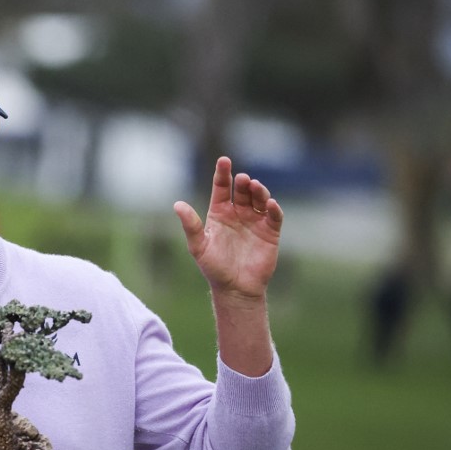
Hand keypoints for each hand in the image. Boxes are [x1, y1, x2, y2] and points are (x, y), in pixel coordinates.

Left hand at [173, 157, 283, 300]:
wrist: (235, 289)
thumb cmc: (214, 268)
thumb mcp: (198, 246)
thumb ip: (190, 225)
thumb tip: (177, 205)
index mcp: (219, 213)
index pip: (221, 188)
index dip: (222, 174)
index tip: (224, 160)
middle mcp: (238, 214)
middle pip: (242, 191)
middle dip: (243, 182)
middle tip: (242, 179)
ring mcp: (255, 221)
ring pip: (259, 199)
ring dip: (258, 191)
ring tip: (254, 187)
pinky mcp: (270, 232)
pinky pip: (273, 216)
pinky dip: (273, 208)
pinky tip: (269, 204)